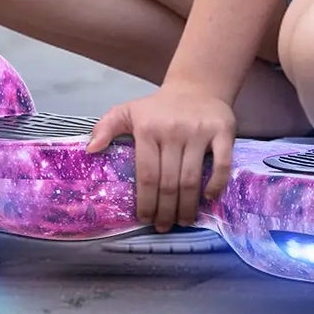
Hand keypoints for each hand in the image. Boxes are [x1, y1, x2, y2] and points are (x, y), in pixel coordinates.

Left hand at [87, 84, 234, 231]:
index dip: (146, 203)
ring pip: (192, 179)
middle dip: (166, 211)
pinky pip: (222, 164)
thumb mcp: (128, 111)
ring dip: (187, 207)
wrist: (197, 87)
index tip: (145, 220)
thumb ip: (106, 127)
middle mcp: (174, 130)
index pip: (147, 175)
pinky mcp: (223, 131)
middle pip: (169, 183)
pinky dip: (215, 185)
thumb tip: (90, 150)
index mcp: (149, 129)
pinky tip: (207, 198)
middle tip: (164, 226)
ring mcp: (200, 131)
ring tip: (183, 220)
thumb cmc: (159, 108)